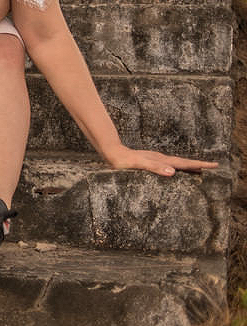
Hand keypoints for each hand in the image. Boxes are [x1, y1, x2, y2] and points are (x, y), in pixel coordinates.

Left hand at [99, 144, 219, 175]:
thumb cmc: (125, 161)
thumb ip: (155, 167)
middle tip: (214, 166)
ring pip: (177, 163)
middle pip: (184, 162)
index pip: (185, 163)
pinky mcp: (150, 162)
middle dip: (199, 164)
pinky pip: (168, 165)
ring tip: (200, 169)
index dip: (199, 164)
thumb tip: (173, 172)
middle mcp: (161, 159)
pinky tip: (175, 171)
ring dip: (189, 166)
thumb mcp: (140, 164)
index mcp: (162, 161)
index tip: (214, 164)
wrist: (112, 153)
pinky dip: (177, 168)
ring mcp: (156, 160)